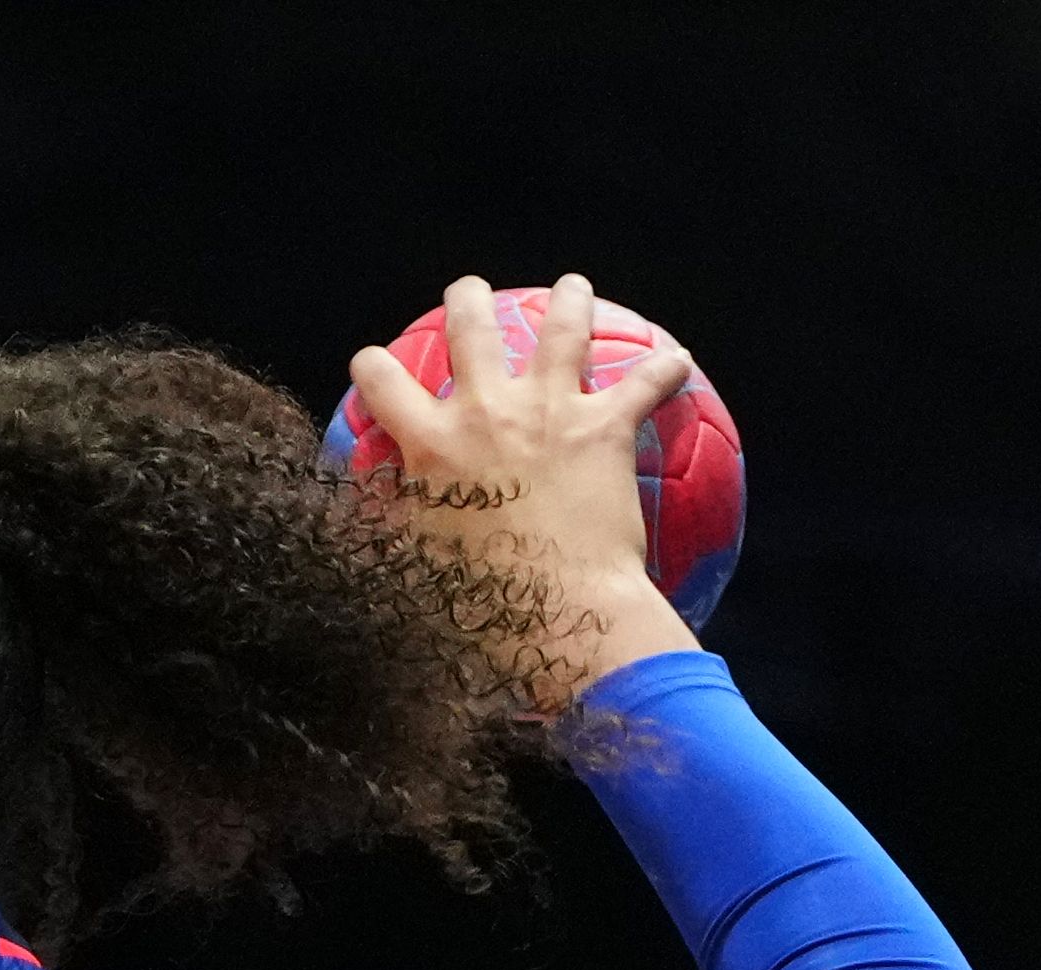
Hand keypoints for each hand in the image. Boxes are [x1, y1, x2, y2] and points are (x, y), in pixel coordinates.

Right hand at [344, 273, 703, 696]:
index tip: (374, 366)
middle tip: (468, 293)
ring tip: (571, 288)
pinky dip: (664, 370)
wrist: (556, 610)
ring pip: (560, 328)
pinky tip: (679, 361)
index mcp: (431, 442)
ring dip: (567, 301)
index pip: (381, 381)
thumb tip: (361, 530)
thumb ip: (394, 527)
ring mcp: (548, 409)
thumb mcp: (414, 561)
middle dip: (466, 299)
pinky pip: (644, 382)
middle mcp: (486, 410)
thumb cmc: (477, 600)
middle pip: (469, 326)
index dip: (372, 367)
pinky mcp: (605, 426)